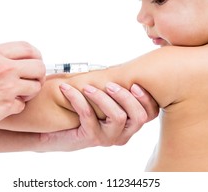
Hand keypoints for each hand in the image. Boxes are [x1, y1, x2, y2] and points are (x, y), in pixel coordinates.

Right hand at [0, 41, 44, 137]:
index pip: (28, 47)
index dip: (36, 56)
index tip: (35, 62)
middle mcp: (3, 67)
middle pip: (39, 66)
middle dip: (39, 75)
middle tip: (32, 81)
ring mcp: (7, 86)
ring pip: (36, 86)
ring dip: (31, 92)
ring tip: (19, 95)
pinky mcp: (7, 105)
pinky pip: (23, 104)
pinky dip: (18, 106)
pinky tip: (7, 106)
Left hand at [36, 82, 157, 150]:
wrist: (57, 132)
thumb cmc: (83, 111)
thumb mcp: (102, 100)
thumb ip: (114, 90)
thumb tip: (120, 68)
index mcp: (130, 123)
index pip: (150, 114)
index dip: (147, 99)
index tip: (134, 84)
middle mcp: (123, 133)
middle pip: (139, 117)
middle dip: (126, 97)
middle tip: (110, 85)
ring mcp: (109, 138)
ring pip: (118, 117)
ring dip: (102, 97)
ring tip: (87, 87)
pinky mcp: (91, 138)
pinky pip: (88, 116)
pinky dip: (77, 99)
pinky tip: (66, 89)